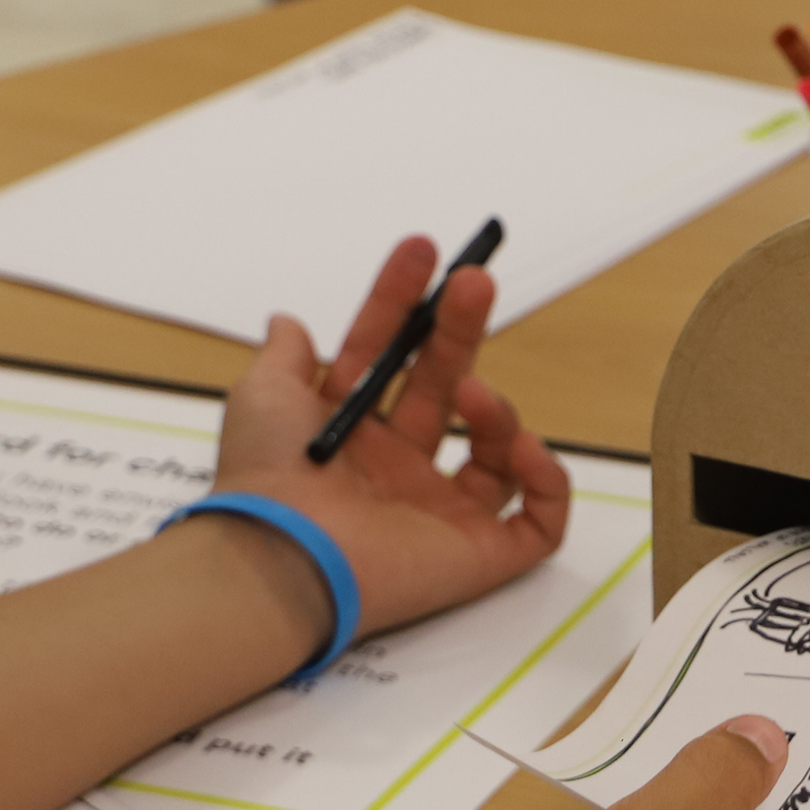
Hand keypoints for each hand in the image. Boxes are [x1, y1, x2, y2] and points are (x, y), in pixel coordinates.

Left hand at [213, 235, 572, 635]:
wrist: (284, 557)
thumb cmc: (267, 479)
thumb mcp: (262, 395)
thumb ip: (282, 356)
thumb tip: (287, 321)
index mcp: (351, 435)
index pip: (387, 358)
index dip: (402, 304)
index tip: (423, 252)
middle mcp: (397, 471)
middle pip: (447, 387)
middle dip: (461, 330)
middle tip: (474, 281)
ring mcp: (440, 514)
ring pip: (496, 451)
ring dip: (498, 408)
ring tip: (474, 396)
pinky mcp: (477, 555)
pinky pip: (539, 520)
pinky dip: (546, 480)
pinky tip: (519, 447)